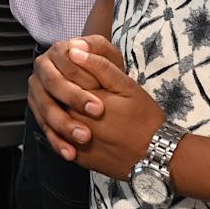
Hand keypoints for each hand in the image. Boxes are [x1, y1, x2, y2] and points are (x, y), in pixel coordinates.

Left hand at [29, 35, 163, 182]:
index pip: (63, 78)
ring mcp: (74, 141)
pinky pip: (60, 143)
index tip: (76, 69)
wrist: (155, 157)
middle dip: (61, 91)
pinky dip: (62, 133)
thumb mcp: (127, 86)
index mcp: (86, 99)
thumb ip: (100, 67)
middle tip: (81, 93)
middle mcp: (75, 120)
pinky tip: (76, 125)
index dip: (66, 70)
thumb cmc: (144, 119)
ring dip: (58, 112)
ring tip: (79, 109)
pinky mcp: (77, 157)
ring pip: (54, 121)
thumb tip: (74, 51)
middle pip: (55, 99)